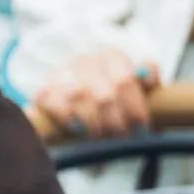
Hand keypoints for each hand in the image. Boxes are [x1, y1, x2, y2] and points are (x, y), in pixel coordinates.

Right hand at [34, 50, 158, 137]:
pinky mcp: (45, 92)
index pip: (125, 80)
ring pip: (79, 99)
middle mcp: (86, 61)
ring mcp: (63, 74)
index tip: (141, 127)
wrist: (86, 107)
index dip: (134, 108)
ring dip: (95, 124)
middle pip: (104, 95)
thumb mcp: (140, 88)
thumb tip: (147, 74)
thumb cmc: (120, 100)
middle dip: (117, 122)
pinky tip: (80, 130)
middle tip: (123, 137)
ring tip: (104, 136)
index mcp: (112, 56)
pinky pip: (56, 106)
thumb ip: (148, 78)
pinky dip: (70, 121)